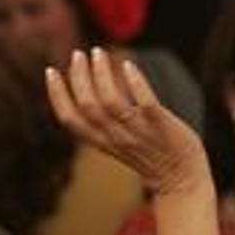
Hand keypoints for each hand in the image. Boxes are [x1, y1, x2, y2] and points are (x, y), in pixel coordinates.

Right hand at [46, 47, 209, 196]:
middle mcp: (118, 139)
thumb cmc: (152, 157)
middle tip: (78, 54)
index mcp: (103, 143)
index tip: (51, 71)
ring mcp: (140, 133)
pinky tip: (129, 65)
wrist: (183, 182)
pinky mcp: (163, 127)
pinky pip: (146, 104)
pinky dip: (135, 83)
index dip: (57, 95)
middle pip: (88, 106)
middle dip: (78, 77)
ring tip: (98, 53)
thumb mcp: (119, 144)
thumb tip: (92, 92)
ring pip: (111, 102)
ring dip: (101, 74)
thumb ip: (105, 123)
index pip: (70, 120)